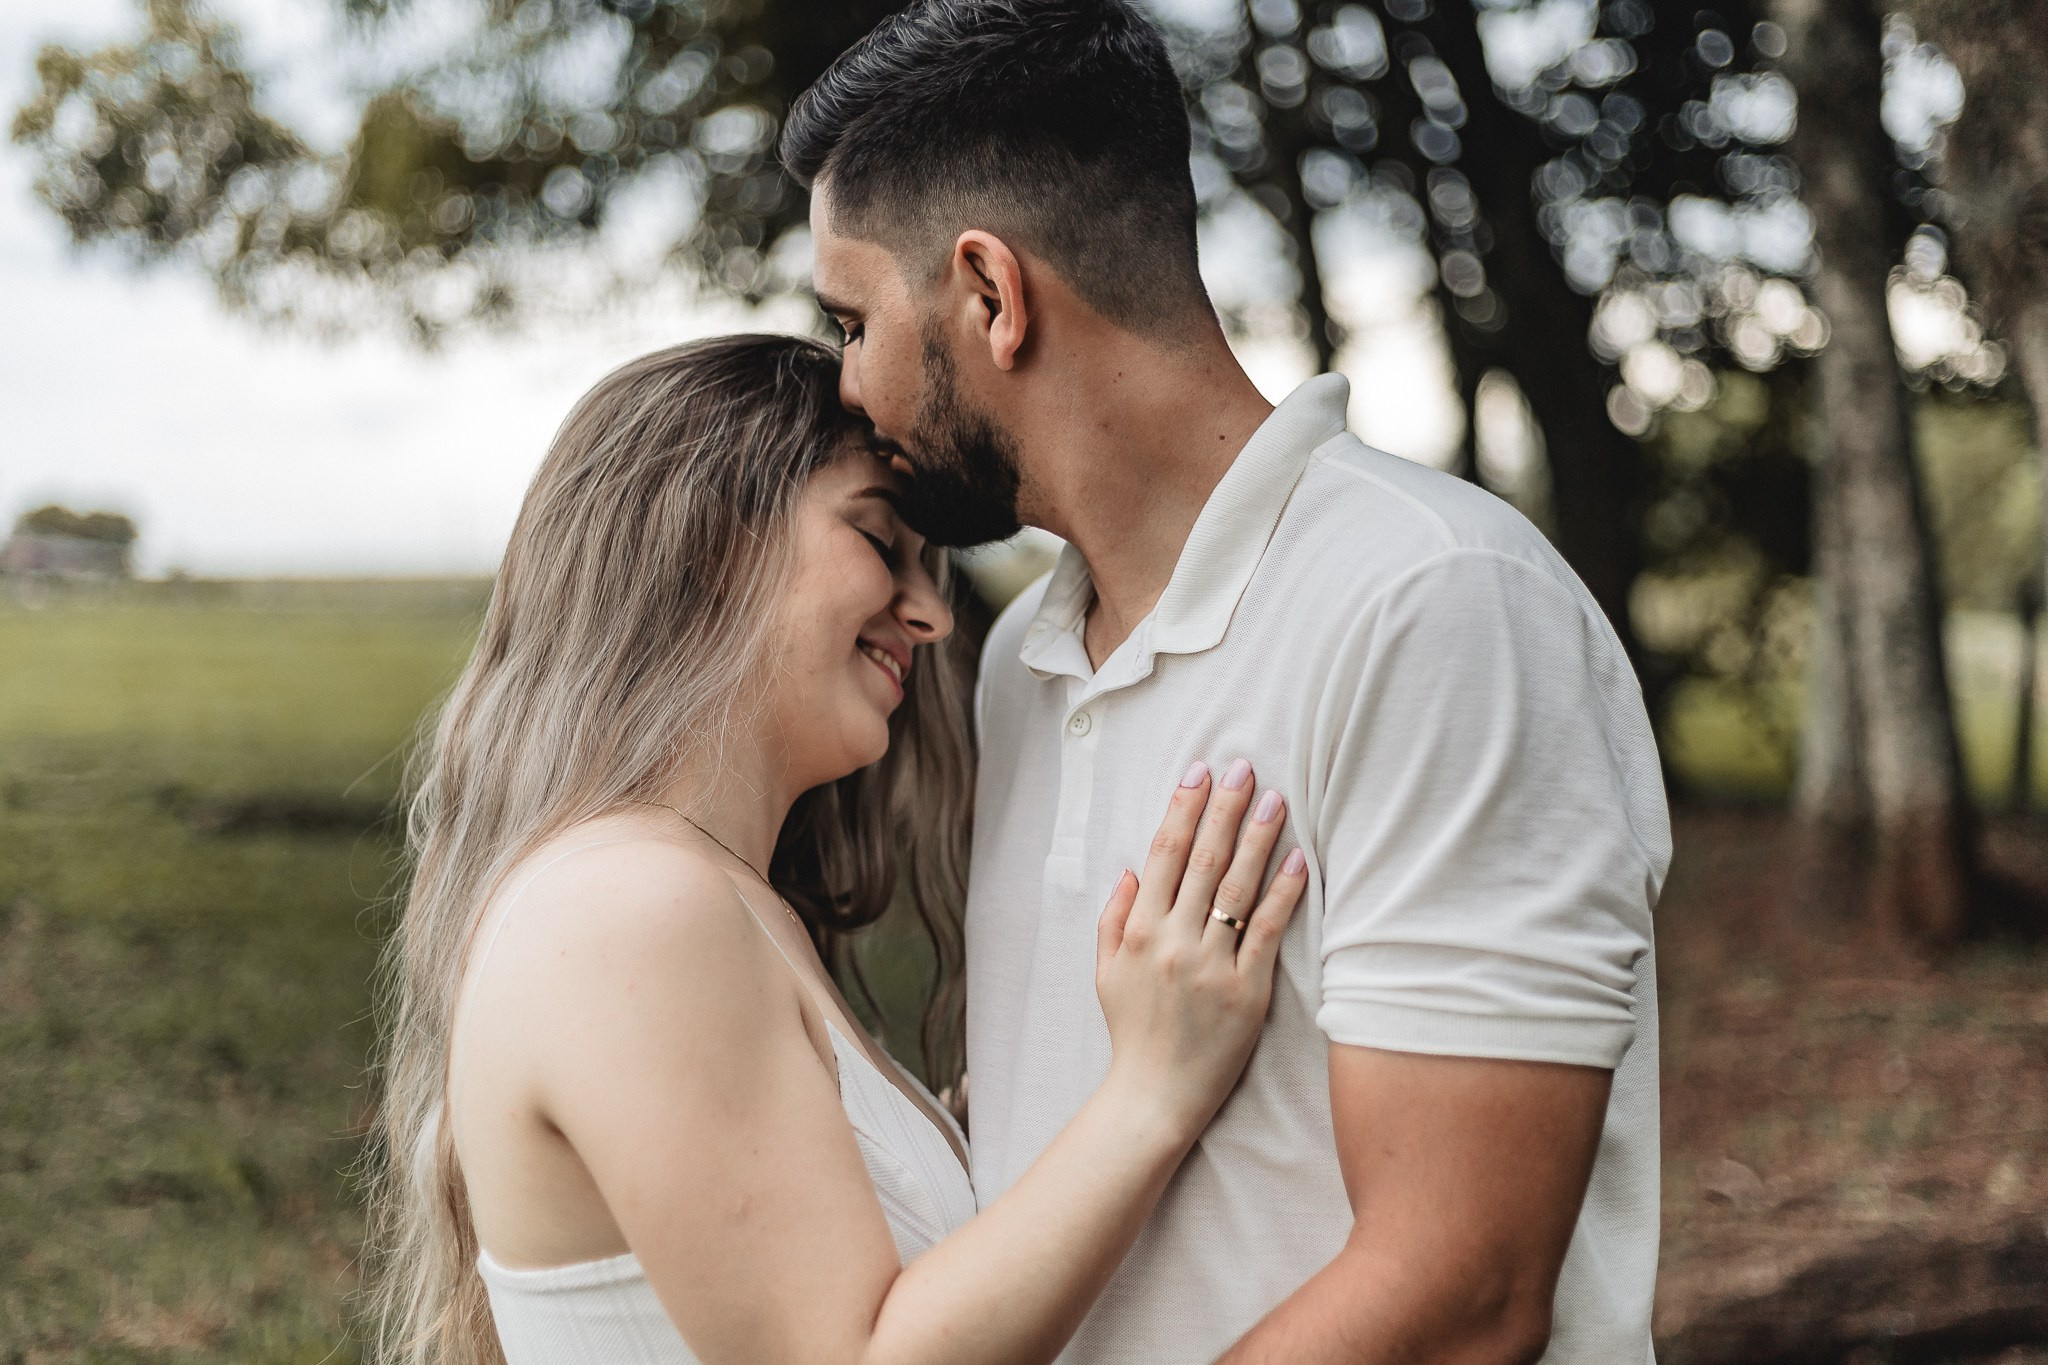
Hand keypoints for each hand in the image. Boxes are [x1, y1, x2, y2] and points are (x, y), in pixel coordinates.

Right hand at [1094, 760, 1307, 1140]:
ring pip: (1238, 888)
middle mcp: (1173, 942)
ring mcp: (1211, 966)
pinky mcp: (1247, 992)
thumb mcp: (1106, 973)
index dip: (1183, 810)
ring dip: (1258, 838)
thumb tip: (1130, 869)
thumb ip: (1113, 918)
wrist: (1153, 1098)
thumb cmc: (1132, 1034)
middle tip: (1244, 768)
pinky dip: (1283, 893)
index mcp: (1139, 932)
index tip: (1200, 772)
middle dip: (1225, 809)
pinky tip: (1297, 860)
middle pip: (1203, 860)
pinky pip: (1268, 932)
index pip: (1163, 855)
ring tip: (1276, 799)